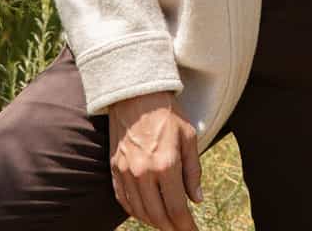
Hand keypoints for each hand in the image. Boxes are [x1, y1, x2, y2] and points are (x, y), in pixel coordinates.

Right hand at [108, 90, 202, 230]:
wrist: (136, 94)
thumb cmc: (166, 113)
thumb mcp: (188, 136)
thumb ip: (193, 170)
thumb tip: (196, 199)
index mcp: (166, 164)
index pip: (177, 209)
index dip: (186, 226)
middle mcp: (144, 172)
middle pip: (158, 216)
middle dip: (172, 227)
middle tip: (181, 229)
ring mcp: (127, 172)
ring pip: (140, 212)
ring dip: (154, 222)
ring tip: (166, 222)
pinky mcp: (115, 169)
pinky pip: (123, 201)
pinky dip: (135, 212)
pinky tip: (145, 212)